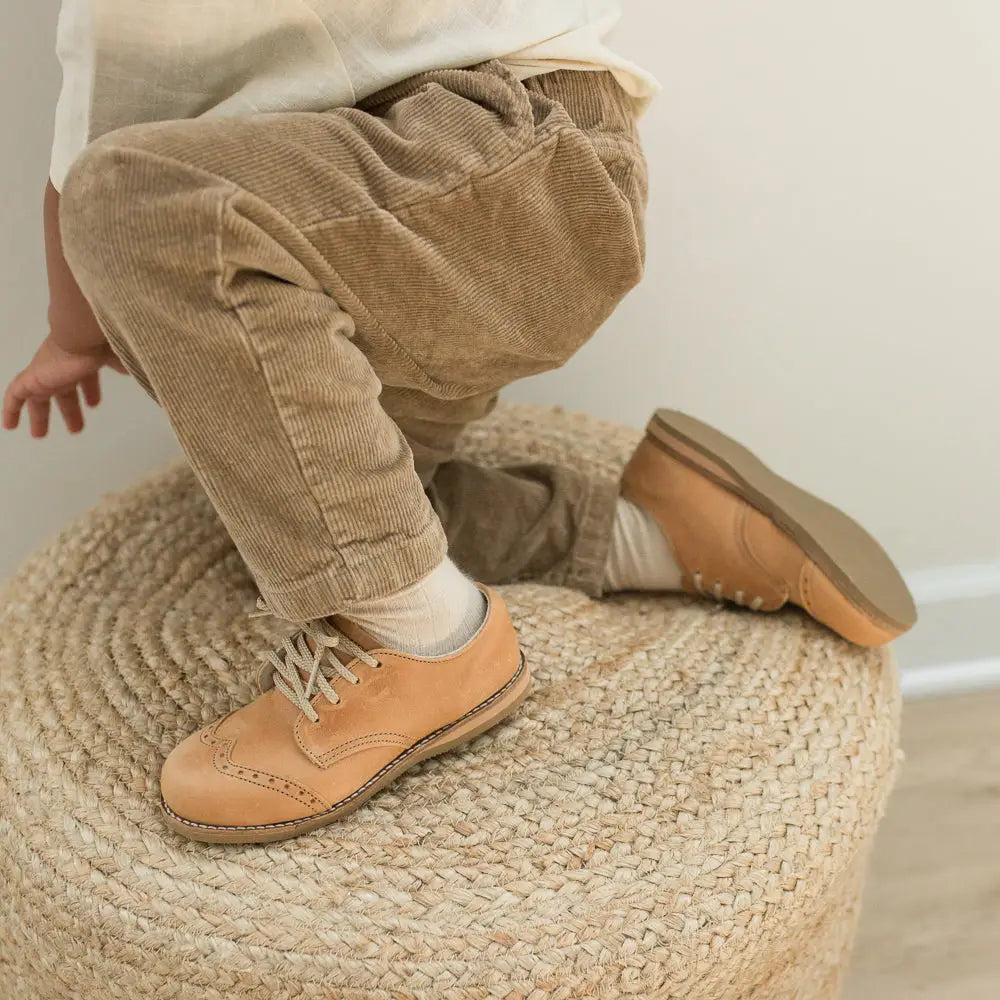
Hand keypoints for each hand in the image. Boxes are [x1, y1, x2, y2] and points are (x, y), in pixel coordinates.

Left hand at [2, 335, 128, 436]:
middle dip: (69, 409)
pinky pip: (15, 396)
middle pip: (63, 391)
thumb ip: (125, 366)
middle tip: (75, 428)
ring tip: (39, 435)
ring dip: (41, 416)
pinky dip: (11, 410)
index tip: (94, 404)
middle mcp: (63, 365)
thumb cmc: (103, 345)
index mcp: (84, 360)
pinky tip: (9, 426)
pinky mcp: (32, 379)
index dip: (90, 391)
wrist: (83, 333)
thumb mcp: (120, 358)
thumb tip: (132, 371)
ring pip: (40, 396)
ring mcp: (47, 372)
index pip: (85, 378)